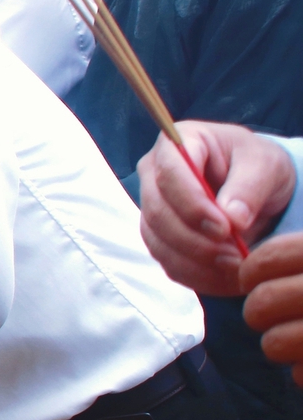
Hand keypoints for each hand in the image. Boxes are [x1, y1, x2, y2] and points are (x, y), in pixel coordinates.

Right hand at [138, 123, 296, 294]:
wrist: (255, 186)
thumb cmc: (257, 166)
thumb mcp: (266, 165)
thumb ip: (250, 187)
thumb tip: (233, 218)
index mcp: (177, 143)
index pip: (170, 175)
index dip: (193, 205)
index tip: (225, 228)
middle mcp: (154, 174)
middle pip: (158, 213)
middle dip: (195, 240)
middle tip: (234, 256)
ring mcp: (152, 207)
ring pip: (158, 241)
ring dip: (196, 262)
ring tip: (235, 267)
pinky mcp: (159, 236)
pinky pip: (167, 261)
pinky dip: (195, 275)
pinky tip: (225, 276)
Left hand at [243, 234, 302, 383]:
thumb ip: (290, 253)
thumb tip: (231, 256)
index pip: (265, 260)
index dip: (251, 273)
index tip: (256, 279)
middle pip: (261, 304)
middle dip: (259, 311)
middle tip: (276, 311)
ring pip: (274, 344)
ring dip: (279, 343)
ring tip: (300, 334)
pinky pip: (298, 374)